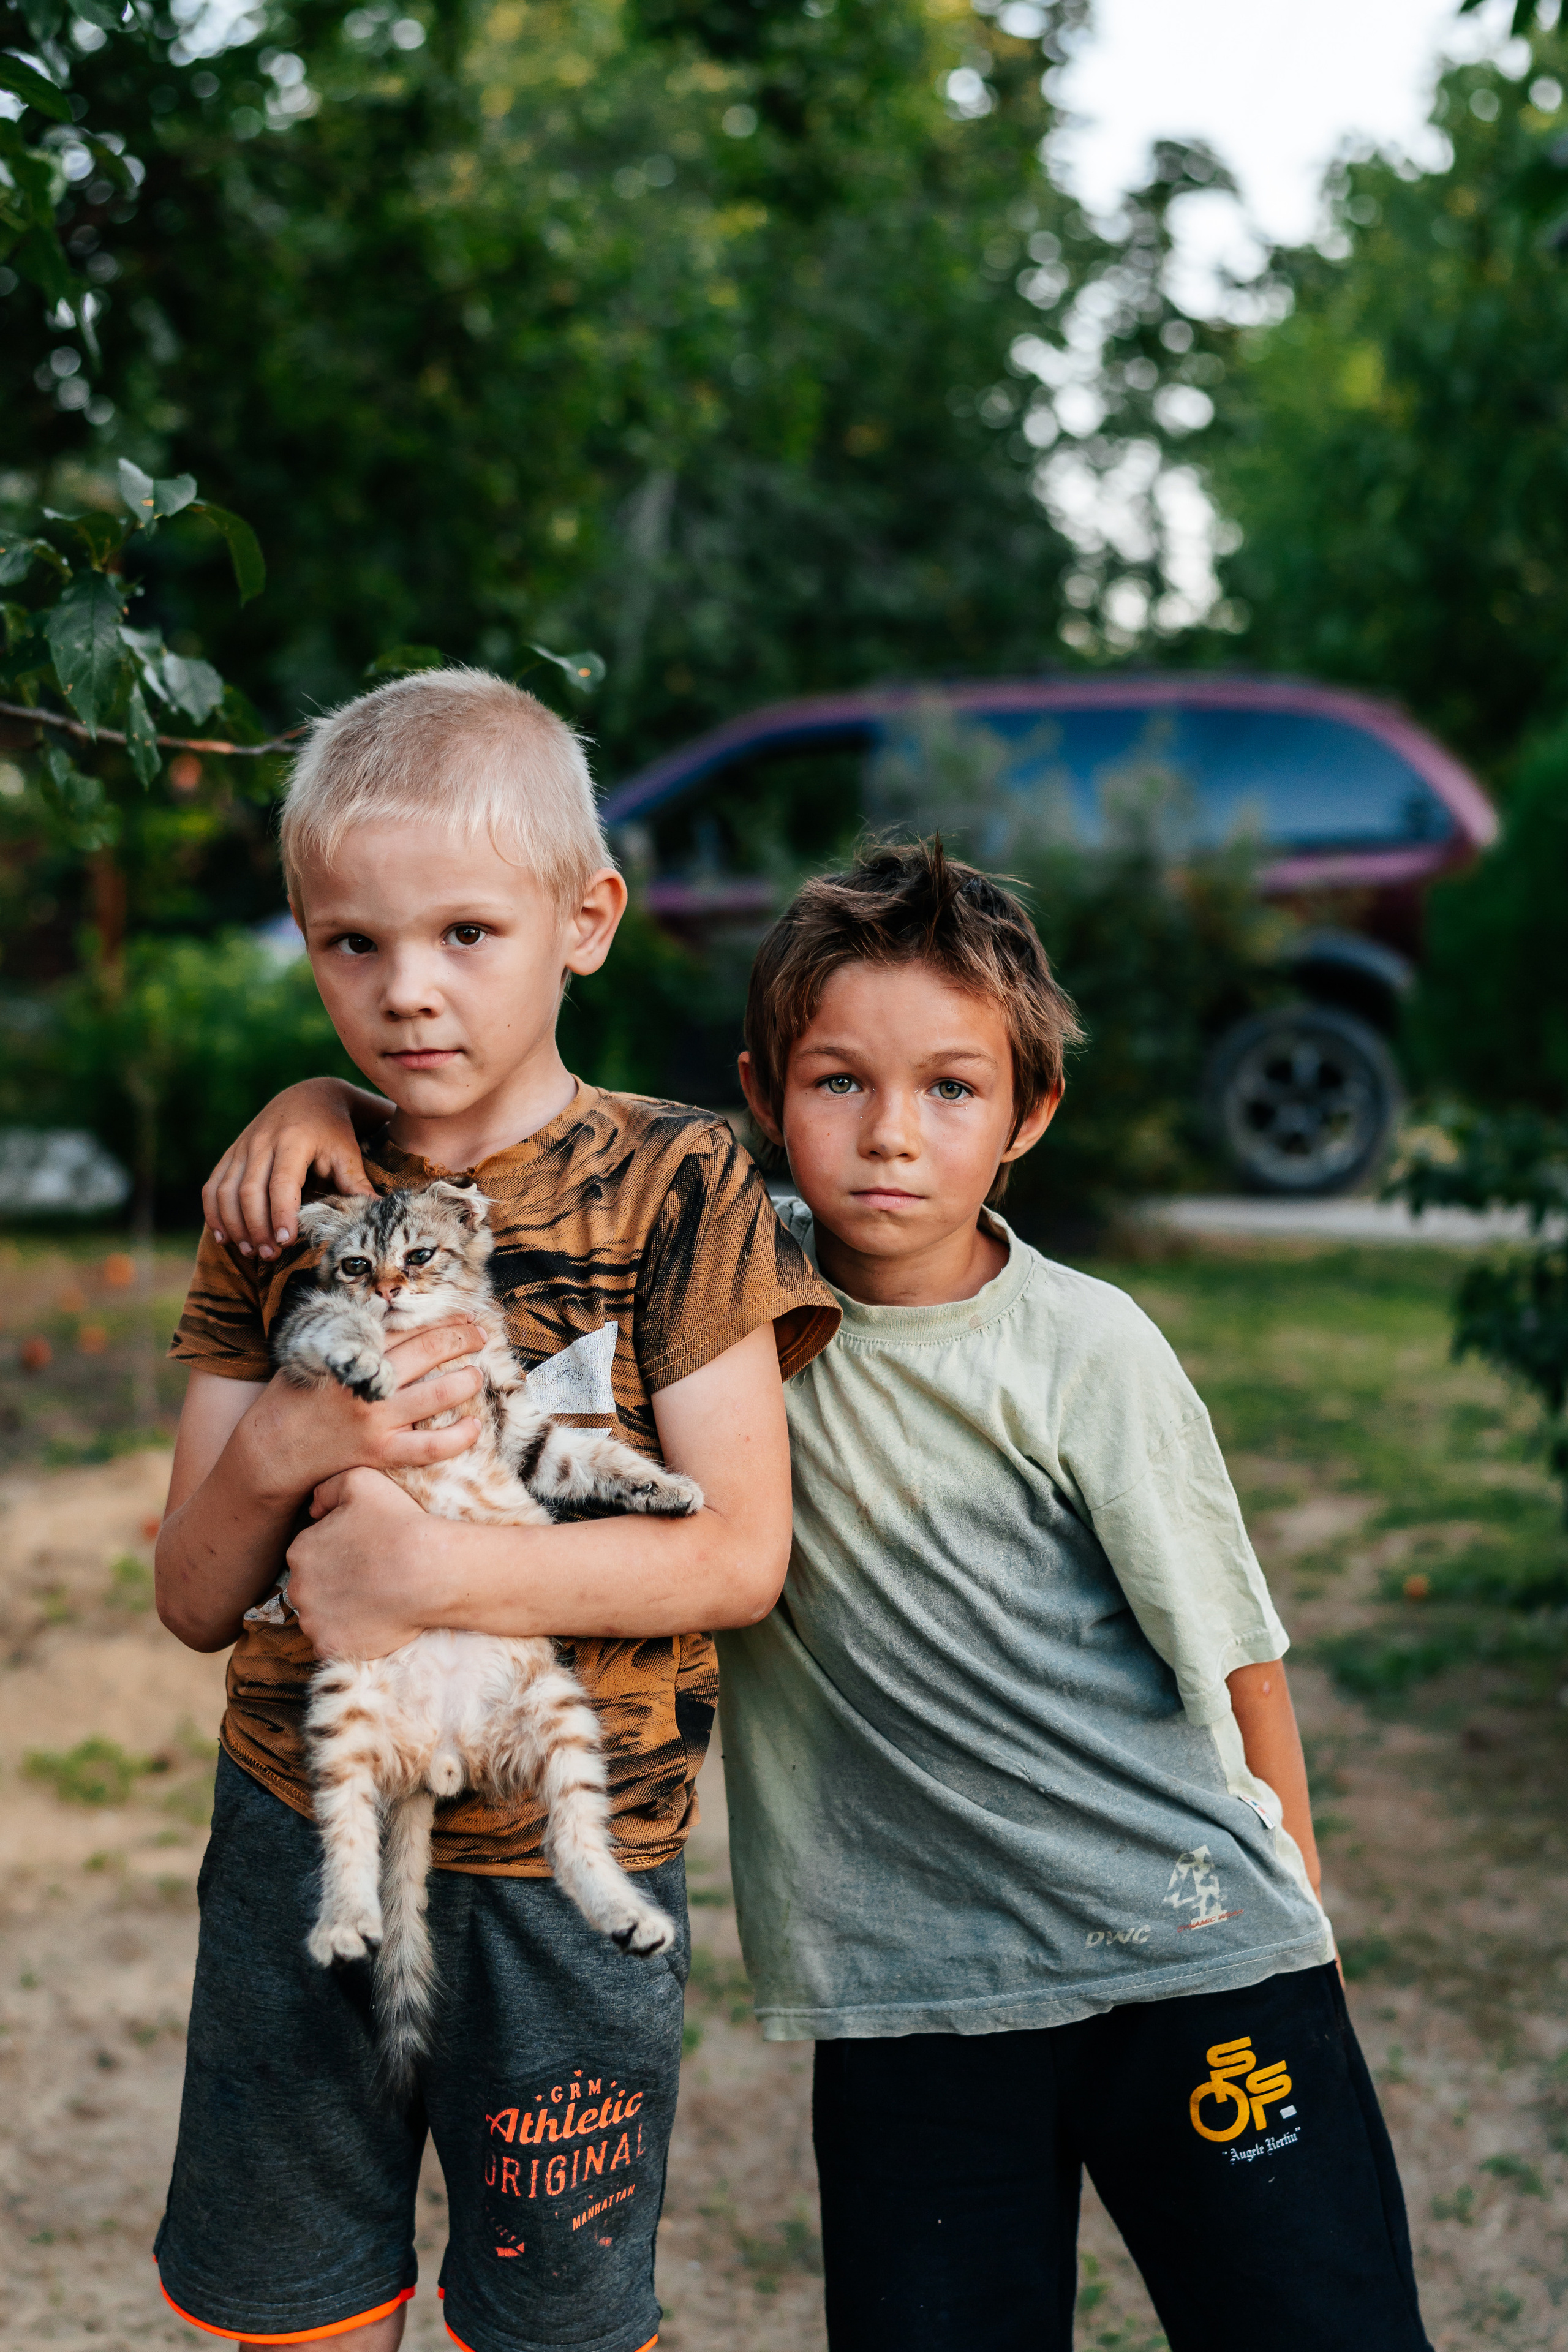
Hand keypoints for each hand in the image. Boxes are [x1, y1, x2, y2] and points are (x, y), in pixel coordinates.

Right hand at [203, 1077, 388, 1258]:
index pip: (281, 1183)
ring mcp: (242, 1147)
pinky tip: (224, 1237)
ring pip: (225, 1191)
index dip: (280, 1214)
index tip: (286, 1241)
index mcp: (294, 1141)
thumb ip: (356, 1185)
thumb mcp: (347, 1153)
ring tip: (250, 1251)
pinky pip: (213, 1186)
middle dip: (256, 1227)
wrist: (308, 1097)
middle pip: (249, 1191)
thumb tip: (379, 1215)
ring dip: (234, 1225)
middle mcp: (261, 1142)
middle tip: (270, 1254)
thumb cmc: (333, 1131)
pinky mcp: (231, 1154)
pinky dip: (214, 1213)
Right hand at [236, 1318, 488, 1505]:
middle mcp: (367, 1380)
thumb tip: (383, 1313)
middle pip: (429, 1350)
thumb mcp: (312, 1354)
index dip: (440, 1318)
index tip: (462, 1314)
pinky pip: (430, 1447)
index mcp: (351, 1350)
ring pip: (437, 1394)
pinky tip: (475, 1427)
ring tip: (477, 1373)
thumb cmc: (293, 1398)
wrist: (269, 1451)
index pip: (407, 1326)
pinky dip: (458, 1437)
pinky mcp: (380, 1452)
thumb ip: (350, 1337)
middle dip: (462, 1337)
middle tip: (481, 1334)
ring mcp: (376, 1417)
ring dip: (466, 1380)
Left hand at [287, 1468, 434, 1658]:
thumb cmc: (399, 1524)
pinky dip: (348, 1634)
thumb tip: (313, 1507)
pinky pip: (331, 1642)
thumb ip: (328, 1488)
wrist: (429, 1571)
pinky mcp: (331, 1646)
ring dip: (338, 1610)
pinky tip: (373, 1620)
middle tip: (369, 1577)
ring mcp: (313, 1621)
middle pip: (311, 1586)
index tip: (362, 1553)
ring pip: (319, 1616)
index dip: (336, 1552)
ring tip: (374, 1599)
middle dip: (333, 1582)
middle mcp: (298, 1588)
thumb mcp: (361, 1481)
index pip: (309, 1553)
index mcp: (300, 1550)